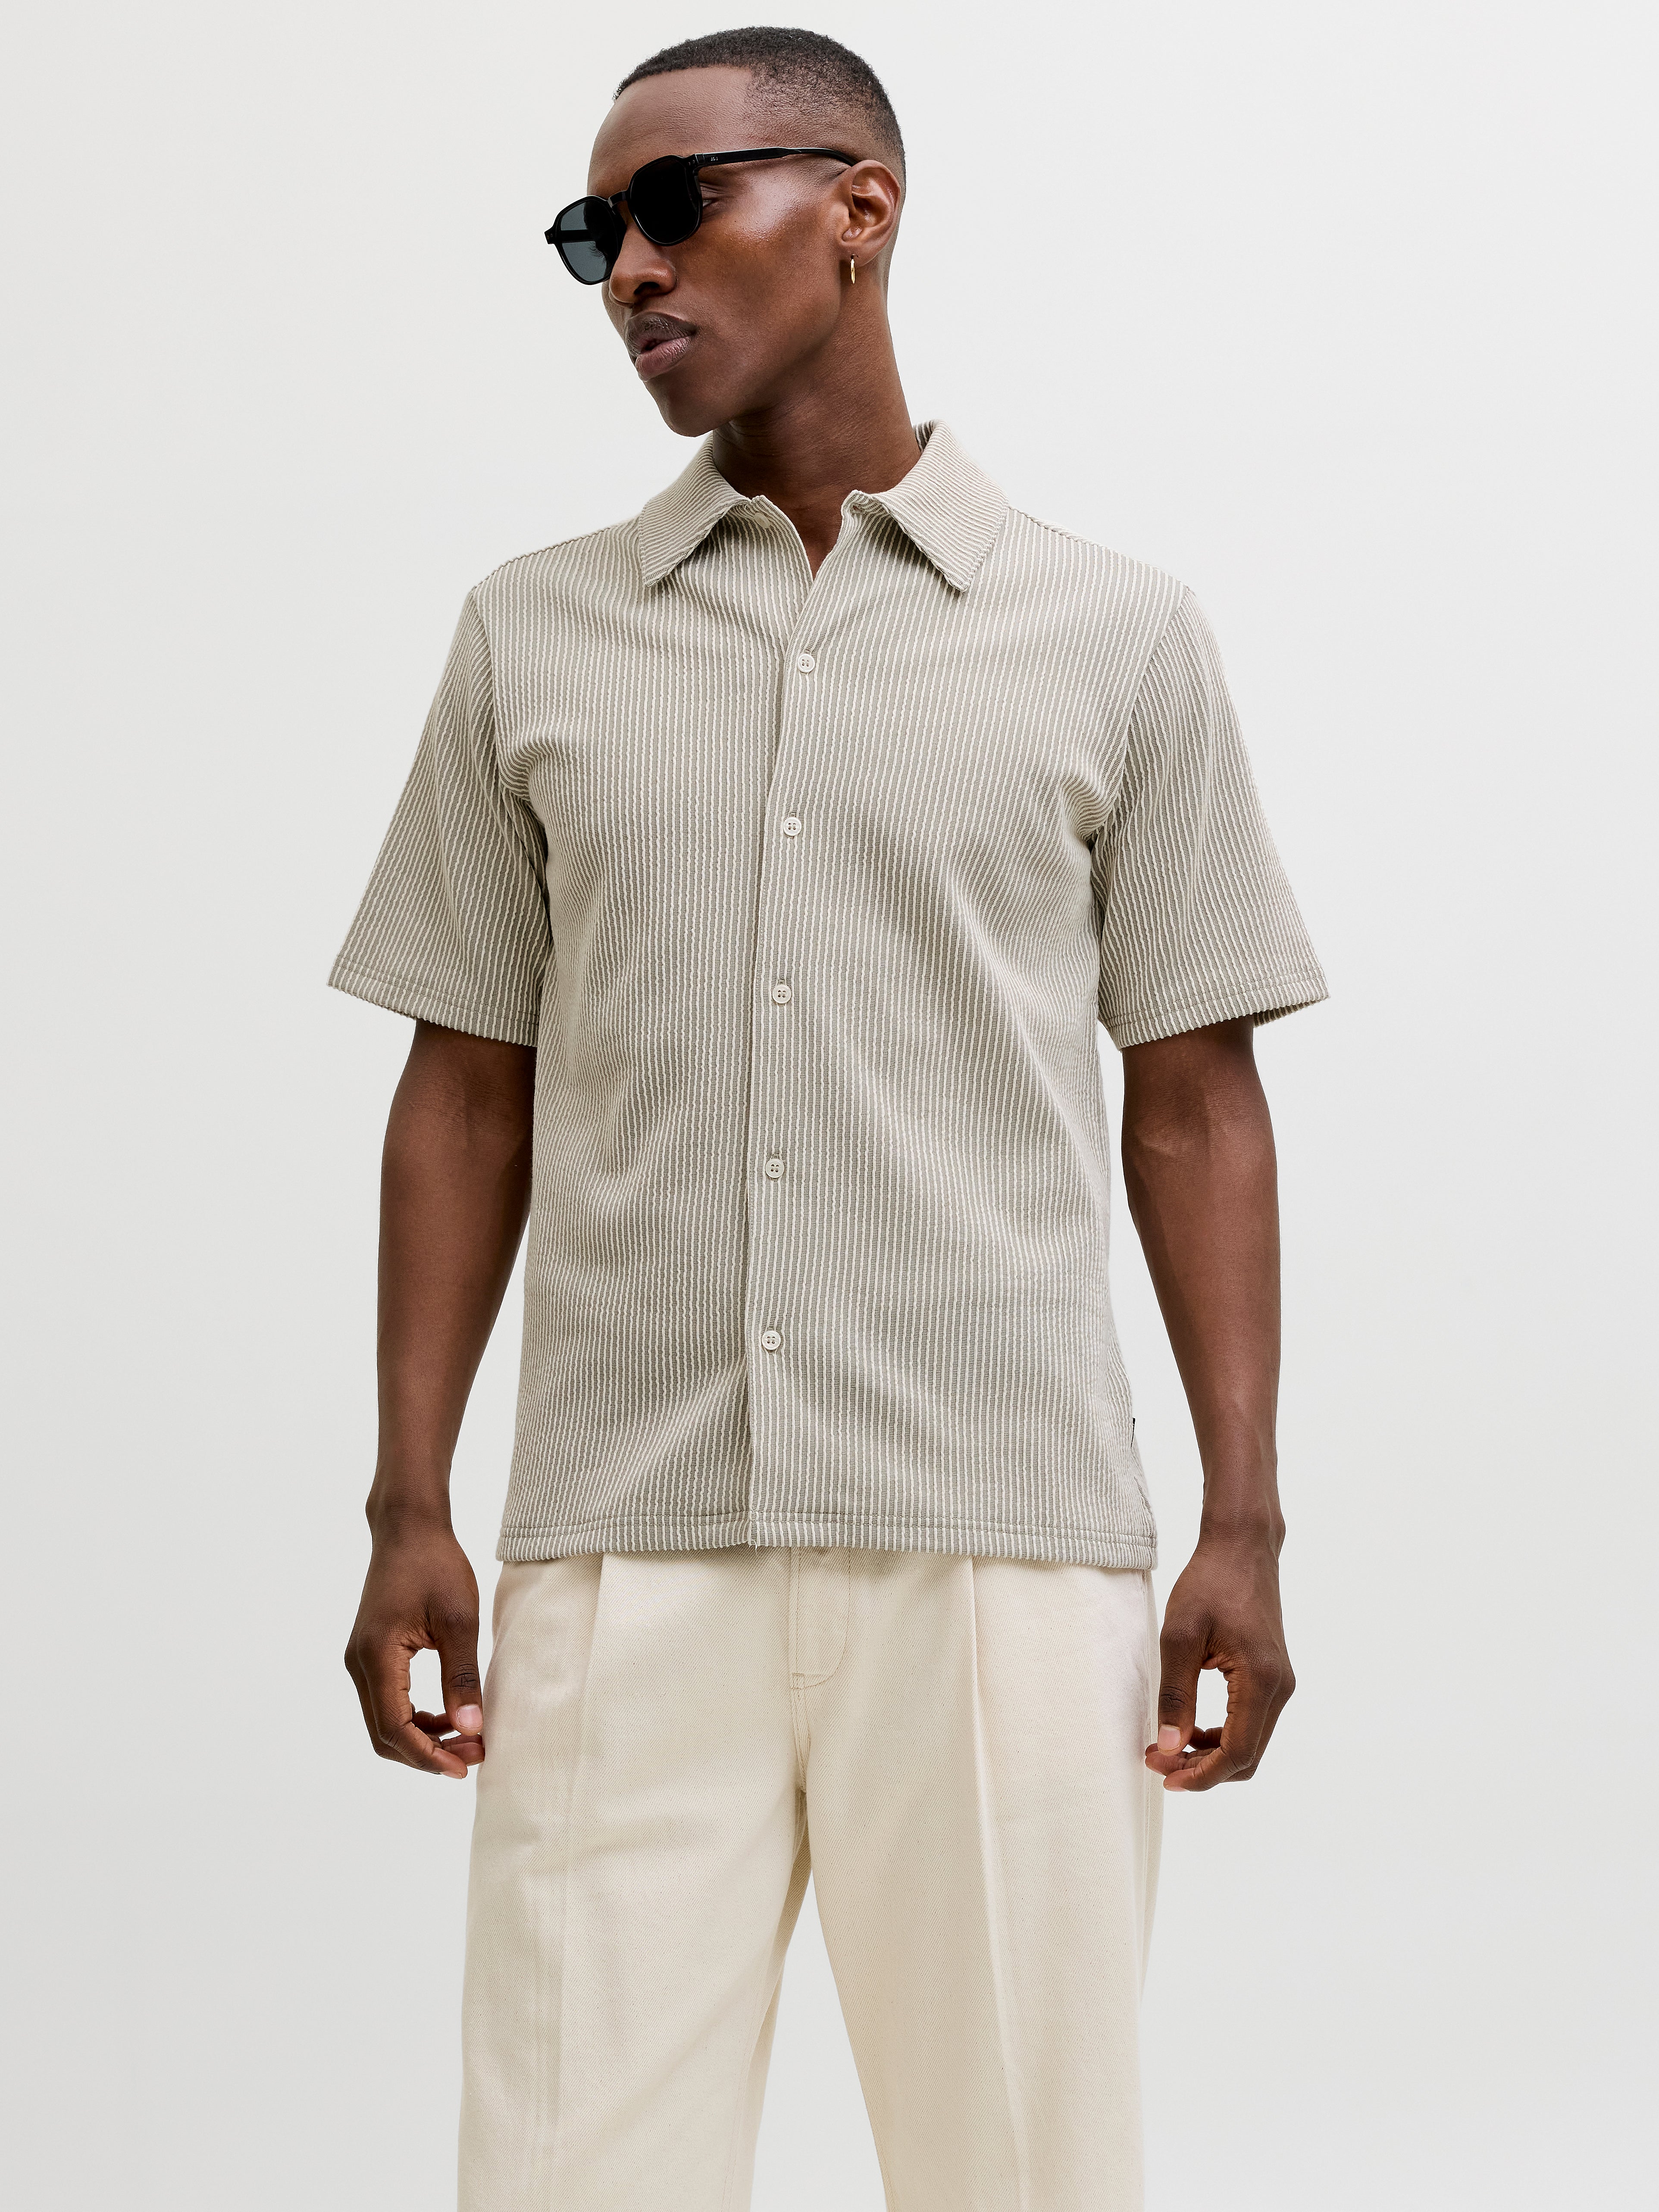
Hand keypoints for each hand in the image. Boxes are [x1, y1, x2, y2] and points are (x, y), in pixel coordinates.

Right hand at [344, 1520, 485, 1779]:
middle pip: (384, 1733)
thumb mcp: (459, 1620)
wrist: (409, 1527)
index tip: (464, 1767)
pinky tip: (446, 1715)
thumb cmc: (436, 1565)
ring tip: (467, 1737)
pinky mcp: (370, 1652)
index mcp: (376, 1656)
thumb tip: (472, 1728)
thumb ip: (462, 1677)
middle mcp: (359, 1663)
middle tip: (474, 1753)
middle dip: (427, 1752)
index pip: (394, 1727)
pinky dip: (414, 1717)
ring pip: (383, 1720)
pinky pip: (386, 1700)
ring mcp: (360, 1658)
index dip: (427, 1756)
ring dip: (421, 1737)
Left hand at [1145, 1529, 1293, 1791]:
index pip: (1238, 1752)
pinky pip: (1251, 1721)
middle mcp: (1280, 1688)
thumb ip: (1175, 1695)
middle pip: (1248, 1756)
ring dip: (1211, 1753)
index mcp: (1262, 1680)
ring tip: (1168, 1747)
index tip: (1164, 1775)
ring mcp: (1280, 1682)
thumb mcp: (1179, 1636)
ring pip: (1250, 1742)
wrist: (1241, 1546)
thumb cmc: (1208, 1583)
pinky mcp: (1273, 1675)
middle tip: (1158, 1761)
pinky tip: (1190, 1727)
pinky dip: (1222, 1734)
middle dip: (1203, 1769)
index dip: (1201, 1774)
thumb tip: (1171, 1746)